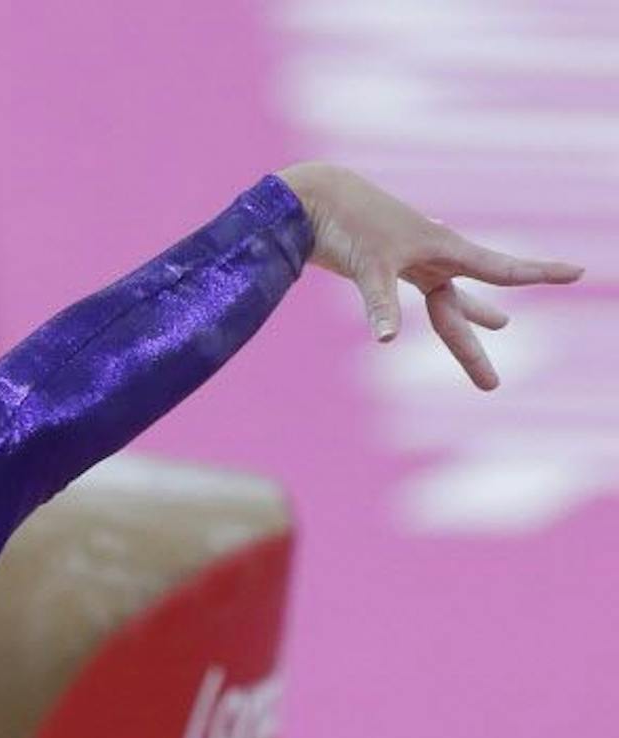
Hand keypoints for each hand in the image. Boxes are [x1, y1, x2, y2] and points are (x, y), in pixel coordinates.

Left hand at [276, 162, 584, 389]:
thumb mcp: (367, 265)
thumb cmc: (345, 225)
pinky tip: (441, 291)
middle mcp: (433, 255)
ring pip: (445, 298)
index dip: (540, 273)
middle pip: (462, 308)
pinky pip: (417, 284)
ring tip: (500, 323)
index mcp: (442, 249)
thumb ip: (380, 302)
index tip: (579, 272)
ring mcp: (411, 259)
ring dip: (467, 317)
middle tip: (491, 386)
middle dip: (473, 348)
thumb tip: (386, 341)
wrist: (313, 197)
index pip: (501, 268)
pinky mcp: (387, 261)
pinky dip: (430, 295)